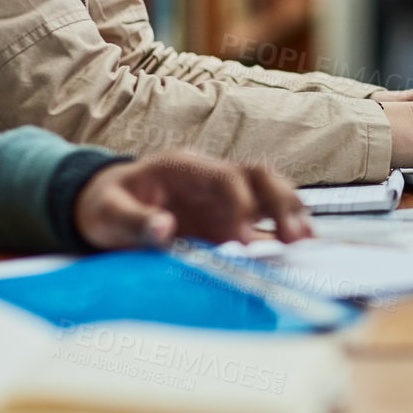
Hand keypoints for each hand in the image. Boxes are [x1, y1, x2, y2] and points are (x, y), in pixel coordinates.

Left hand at [74, 152, 313, 249]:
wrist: (106, 205)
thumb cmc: (105, 205)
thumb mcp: (107, 213)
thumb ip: (134, 221)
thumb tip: (164, 228)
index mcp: (184, 167)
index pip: (225, 178)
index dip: (239, 206)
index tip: (241, 241)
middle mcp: (213, 176)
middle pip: (260, 176)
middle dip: (281, 203)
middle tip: (294, 238)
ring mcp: (224, 196)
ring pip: (270, 190)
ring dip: (291, 212)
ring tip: (307, 241)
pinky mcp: (229, 218)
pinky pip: (265, 218)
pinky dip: (285, 227)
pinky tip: (302, 246)